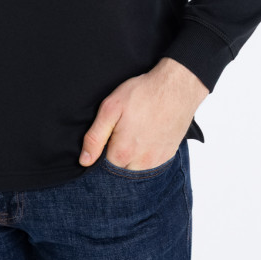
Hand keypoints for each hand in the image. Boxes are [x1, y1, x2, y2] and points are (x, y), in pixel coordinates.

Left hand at [79, 58, 209, 169]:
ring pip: (135, 172)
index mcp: (122, 152)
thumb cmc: (142, 93)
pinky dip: (144, 158)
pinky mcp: (167, 156)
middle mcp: (140, 163)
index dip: (99, 155)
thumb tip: (84, 161)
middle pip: (119, 172)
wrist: (176, 87)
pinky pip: (150, 167)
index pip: (102, 168)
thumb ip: (95, 137)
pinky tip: (143, 140)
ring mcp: (156, 161)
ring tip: (131, 137)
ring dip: (129, 161)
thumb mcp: (111, 108)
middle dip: (114, 159)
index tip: (103, 141)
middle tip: (118, 135)